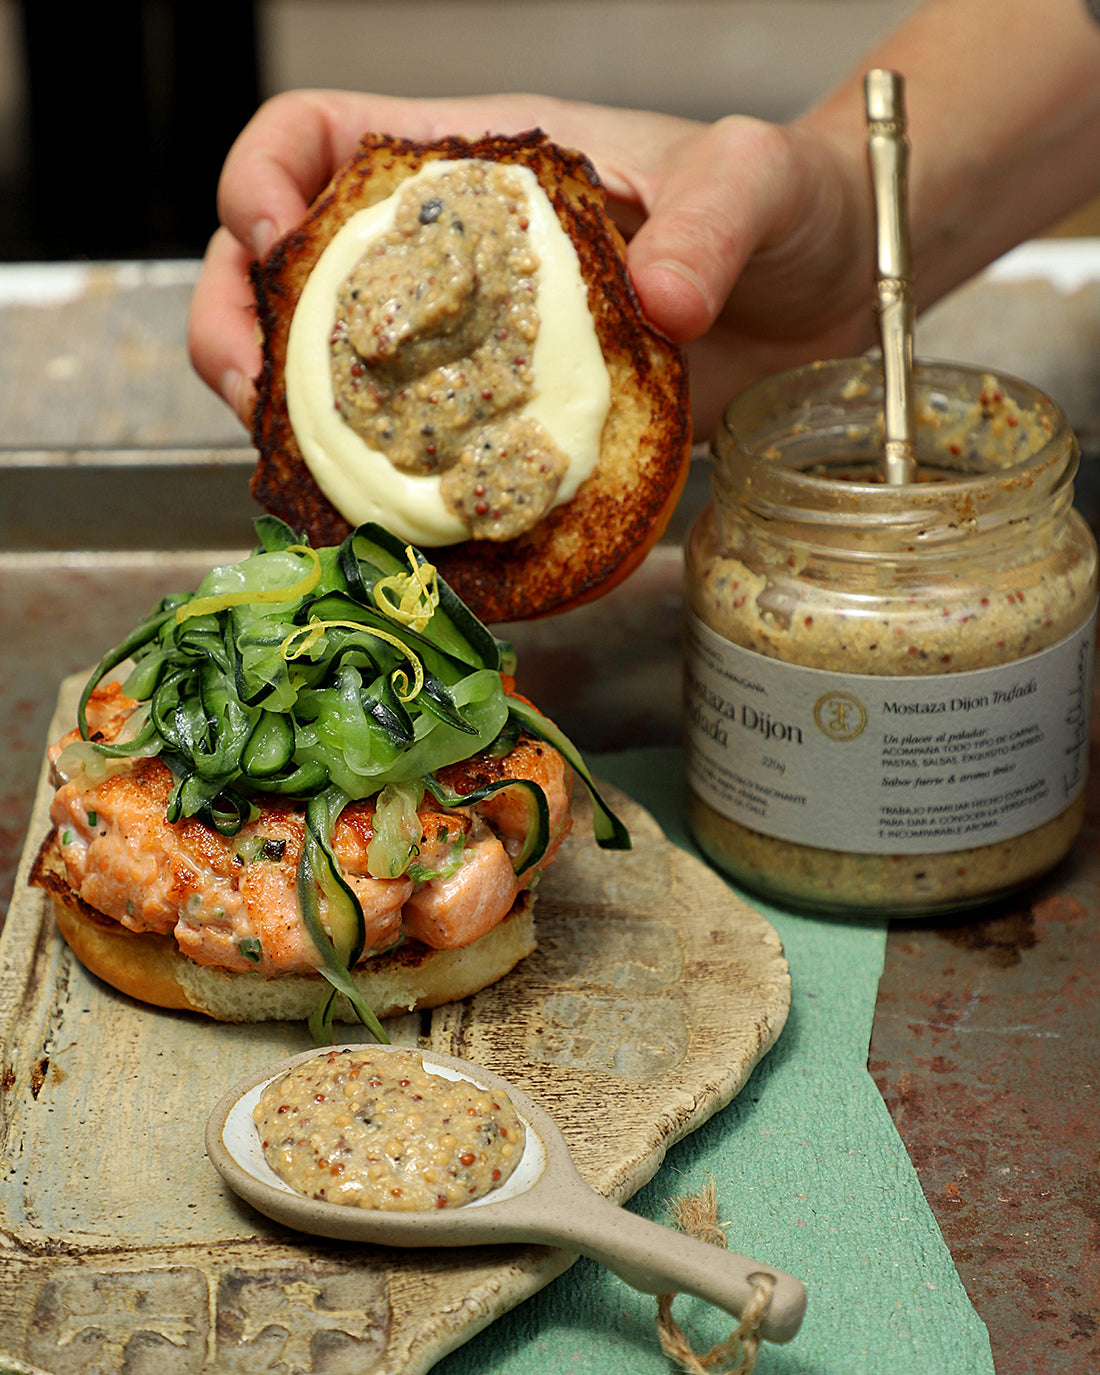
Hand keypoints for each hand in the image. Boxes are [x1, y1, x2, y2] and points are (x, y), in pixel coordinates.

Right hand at [187, 89, 876, 437]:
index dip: (262, 177)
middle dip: (233, 326)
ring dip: (292, 432)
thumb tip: (664, 300)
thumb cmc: (782, 209)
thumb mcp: (752, 184)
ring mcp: (471, 356)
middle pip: (286, 276)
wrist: (824, 297)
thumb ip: (712, 220)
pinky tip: (394, 532)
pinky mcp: (506, 434)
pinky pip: (419, 466)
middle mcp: (450, 263)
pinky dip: (388, 499)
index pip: (320, 138)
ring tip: (302, 476)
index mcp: (476, 170)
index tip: (266, 239)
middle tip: (245, 392)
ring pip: (333, 384)